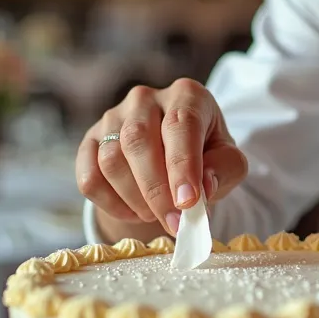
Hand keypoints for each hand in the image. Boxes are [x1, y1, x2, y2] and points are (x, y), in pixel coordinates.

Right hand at [76, 78, 248, 236]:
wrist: (174, 159)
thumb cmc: (207, 157)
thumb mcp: (229, 161)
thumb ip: (224, 169)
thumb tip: (203, 187)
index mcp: (186, 95)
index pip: (181, 124)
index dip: (182, 165)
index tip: (188, 201)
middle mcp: (145, 98)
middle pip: (139, 141)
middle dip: (156, 190)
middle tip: (174, 222)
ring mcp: (112, 117)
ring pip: (111, 159)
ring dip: (135, 198)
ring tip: (157, 214)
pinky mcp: (90, 141)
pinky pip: (89, 176)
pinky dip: (110, 203)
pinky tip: (134, 211)